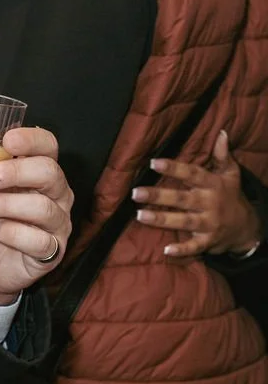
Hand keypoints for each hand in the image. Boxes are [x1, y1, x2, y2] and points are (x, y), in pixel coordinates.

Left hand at [0, 125, 72, 302]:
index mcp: (36, 170)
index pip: (47, 145)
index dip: (31, 139)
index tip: (7, 141)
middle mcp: (55, 193)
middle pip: (49, 172)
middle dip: (15, 172)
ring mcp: (57, 222)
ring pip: (43, 207)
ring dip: (5, 205)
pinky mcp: (52, 251)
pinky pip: (39, 241)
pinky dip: (13, 234)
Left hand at [132, 130, 261, 258]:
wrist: (247, 227)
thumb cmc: (231, 196)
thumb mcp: (230, 174)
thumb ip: (222, 155)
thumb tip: (221, 133)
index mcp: (212, 184)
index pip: (192, 174)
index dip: (173, 168)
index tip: (153, 162)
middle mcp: (210, 203)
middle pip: (182, 198)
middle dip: (158, 196)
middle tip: (136, 192)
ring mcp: (209, 223)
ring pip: (183, 221)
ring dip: (162, 220)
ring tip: (139, 215)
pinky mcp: (208, 241)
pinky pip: (195, 246)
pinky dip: (182, 250)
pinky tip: (166, 250)